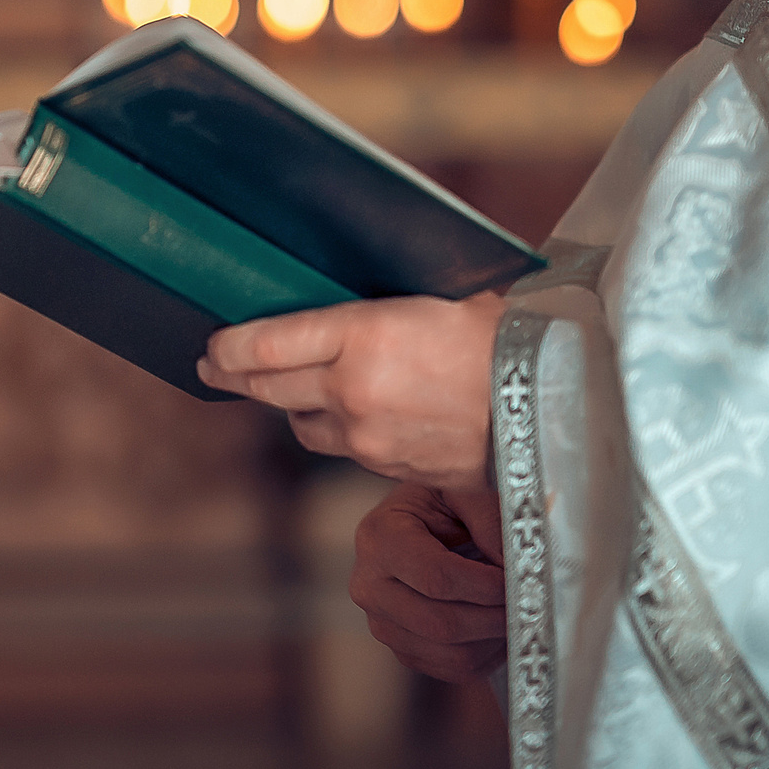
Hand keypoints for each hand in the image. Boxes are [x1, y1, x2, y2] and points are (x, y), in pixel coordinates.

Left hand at [195, 292, 505, 487]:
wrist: (558, 401)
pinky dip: (337, 431)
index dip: (228, 347)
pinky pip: (345, 449)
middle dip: (235, 377)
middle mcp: (355, 391)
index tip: (210, 345)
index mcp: (364, 336)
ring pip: (303, 426)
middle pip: (270, 390)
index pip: (266, 345)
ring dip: (290, 408)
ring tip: (283, 392)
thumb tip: (335, 313)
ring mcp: (371, 438)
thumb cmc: (504, 333)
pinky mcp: (391, 468)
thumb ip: (376, 314)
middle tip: (215, 368)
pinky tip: (348, 416)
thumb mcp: (434, 300)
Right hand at [350, 483, 506, 680]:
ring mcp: (381, 623)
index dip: (486, 586)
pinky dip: (486, 656)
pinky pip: (452, 670)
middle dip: (495, 618)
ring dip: (494, 640)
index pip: (436, 578)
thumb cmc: (441, 501)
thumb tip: (515, 569)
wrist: (416, 522)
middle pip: (441, 624)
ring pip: (450, 654)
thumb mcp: (462, 490)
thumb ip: (490, 520)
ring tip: (515, 613)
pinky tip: (498, 629)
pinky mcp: (401, 649)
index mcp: (379, 538)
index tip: (518, 579)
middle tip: (527, 602)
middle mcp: (368, 586)